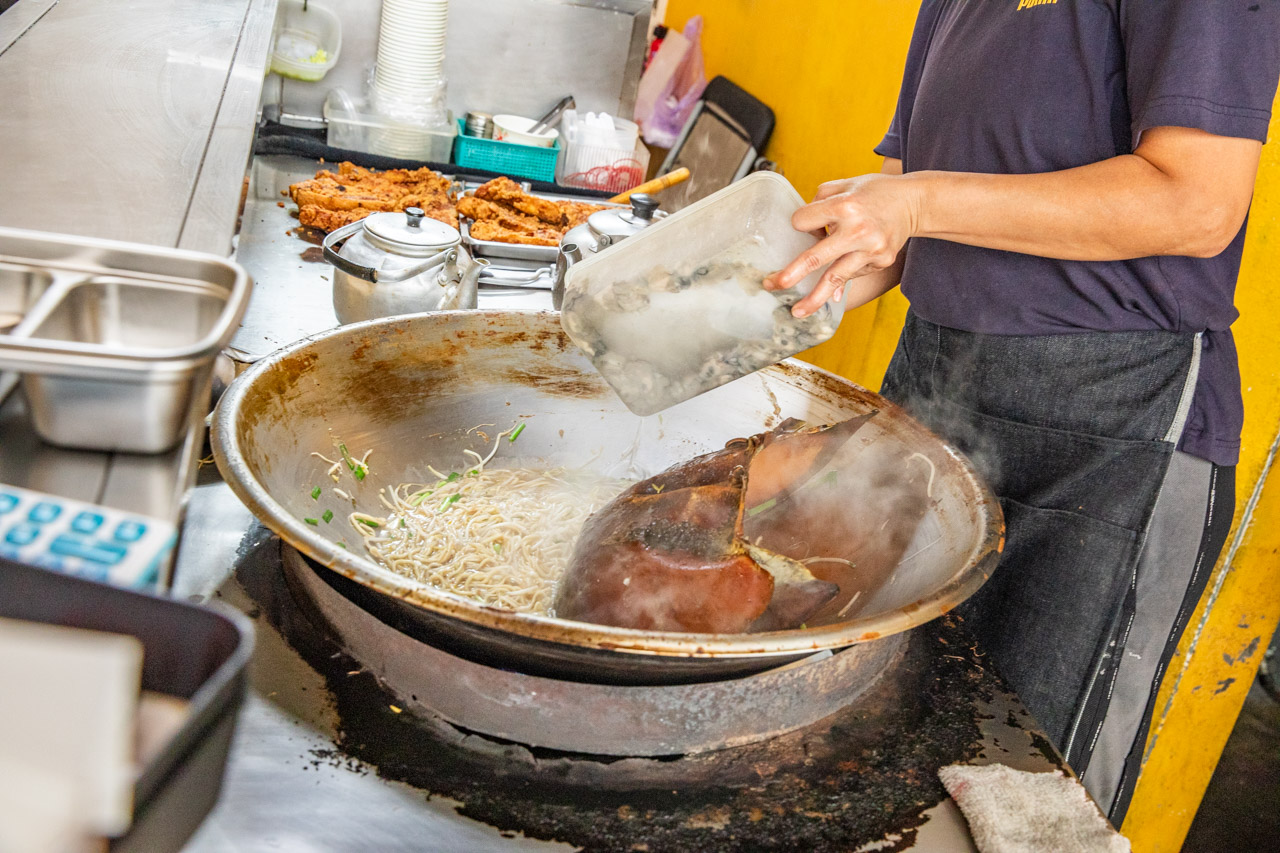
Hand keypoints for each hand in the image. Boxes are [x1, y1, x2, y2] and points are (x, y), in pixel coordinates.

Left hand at [763, 172, 920, 316]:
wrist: (914, 202)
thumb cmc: (874, 192)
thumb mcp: (845, 185)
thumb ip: (820, 202)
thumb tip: (806, 232)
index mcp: (844, 206)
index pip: (803, 222)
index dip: (800, 223)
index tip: (805, 224)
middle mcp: (857, 230)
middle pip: (815, 258)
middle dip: (791, 274)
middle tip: (774, 285)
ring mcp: (870, 249)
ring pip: (835, 278)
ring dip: (814, 298)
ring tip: (798, 312)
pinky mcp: (880, 262)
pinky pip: (852, 275)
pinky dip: (840, 281)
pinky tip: (831, 291)